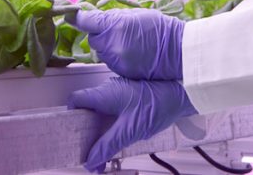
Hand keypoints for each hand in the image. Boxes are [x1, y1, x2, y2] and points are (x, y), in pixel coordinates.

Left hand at [69, 9, 183, 79]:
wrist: (179, 51)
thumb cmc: (161, 29)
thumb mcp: (137, 14)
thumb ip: (113, 17)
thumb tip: (94, 17)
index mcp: (115, 26)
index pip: (87, 21)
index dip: (78, 17)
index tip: (72, 15)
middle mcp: (112, 44)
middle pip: (93, 38)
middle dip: (101, 34)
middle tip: (118, 31)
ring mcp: (116, 60)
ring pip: (100, 51)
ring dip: (108, 46)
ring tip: (129, 42)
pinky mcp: (121, 71)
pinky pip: (110, 62)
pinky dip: (115, 56)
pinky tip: (131, 53)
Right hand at [69, 77, 196, 172]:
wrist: (181, 94)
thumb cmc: (157, 105)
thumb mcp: (130, 130)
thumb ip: (108, 146)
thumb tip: (90, 160)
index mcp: (103, 94)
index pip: (75, 101)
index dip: (70, 118)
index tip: (72, 137)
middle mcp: (108, 92)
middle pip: (86, 111)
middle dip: (85, 135)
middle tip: (87, 154)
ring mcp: (118, 95)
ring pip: (99, 115)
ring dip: (98, 135)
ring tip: (101, 157)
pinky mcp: (128, 101)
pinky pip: (111, 115)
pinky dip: (109, 130)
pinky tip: (114, 145)